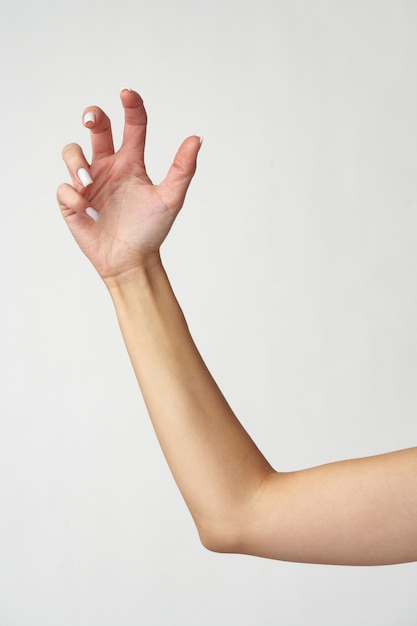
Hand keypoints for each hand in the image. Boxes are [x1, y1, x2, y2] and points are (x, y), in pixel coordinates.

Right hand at [57, 89, 200, 282]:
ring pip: (72, 151)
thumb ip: (182, 170)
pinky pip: (64, 187)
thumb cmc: (151, 231)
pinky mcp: (73, 202)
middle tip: (92, 119)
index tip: (127, 94)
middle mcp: (109, 167)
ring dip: (76, 161)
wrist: (131, 261)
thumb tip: (197, 138)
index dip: (130, 106)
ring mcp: (89, 183)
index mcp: (132, 162)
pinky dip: (73, 195)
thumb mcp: (170, 199)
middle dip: (92, 115)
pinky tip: (89, 211)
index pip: (132, 126)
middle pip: (97, 128)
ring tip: (88, 181)